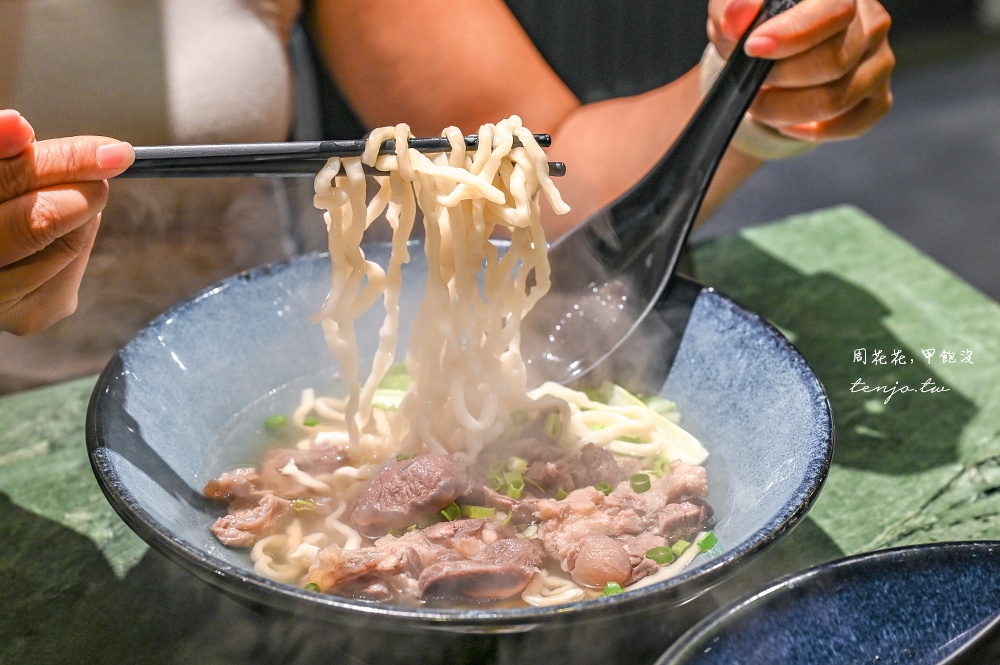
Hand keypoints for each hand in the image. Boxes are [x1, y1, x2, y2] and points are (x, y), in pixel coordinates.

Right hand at [0, 110, 133, 334]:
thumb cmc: (0, 201)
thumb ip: (2, 150)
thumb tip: (19, 126)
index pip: (11, 180)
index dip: (65, 161)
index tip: (115, 150)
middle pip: (39, 220)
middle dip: (84, 186)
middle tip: (109, 162)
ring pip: (66, 245)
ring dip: (81, 214)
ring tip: (68, 198)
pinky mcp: (30, 316)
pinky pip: (73, 268)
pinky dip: (76, 240)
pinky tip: (56, 236)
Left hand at [707, 0, 893, 142]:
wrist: (769, 56)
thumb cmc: (755, 27)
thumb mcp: (733, 11)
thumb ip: (733, 7)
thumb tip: (738, 16)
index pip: (834, 10)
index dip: (793, 33)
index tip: (753, 47)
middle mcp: (872, 23)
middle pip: (833, 62)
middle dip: (781, 79)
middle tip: (750, 83)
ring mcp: (880, 62)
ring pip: (836, 100)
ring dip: (786, 110)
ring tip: (761, 102)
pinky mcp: (878, 98)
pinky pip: (850, 125)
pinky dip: (809, 130)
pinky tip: (786, 121)